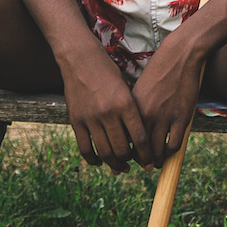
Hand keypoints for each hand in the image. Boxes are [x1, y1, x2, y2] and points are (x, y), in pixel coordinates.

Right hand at [61, 57, 149, 172]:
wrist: (80, 59)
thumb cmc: (108, 72)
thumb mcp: (127, 90)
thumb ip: (131, 113)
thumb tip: (137, 139)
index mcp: (126, 104)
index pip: (140, 138)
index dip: (146, 155)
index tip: (150, 163)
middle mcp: (109, 113)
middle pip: (122, 149)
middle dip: (131, 161)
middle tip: (135, 165)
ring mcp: (90, 118)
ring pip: (104, 152)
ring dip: (114, 164)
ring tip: (120, 166)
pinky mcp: (75, 121)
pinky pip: (85, 148)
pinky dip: (93, 159)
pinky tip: (99, 162)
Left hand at [130, 27, 209, 166]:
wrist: (179, 56)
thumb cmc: (159, 72)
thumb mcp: (140, 90)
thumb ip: (135, 110)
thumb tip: (132, 131)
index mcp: (132, 109)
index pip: (125, 140)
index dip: (127, 153)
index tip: (130, 157)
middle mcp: (145, 115)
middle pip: (139, 149)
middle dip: (141, 161)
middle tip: (145, 165)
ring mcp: (164, 117)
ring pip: (157, 151)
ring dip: (156, 160)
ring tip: (157, 162)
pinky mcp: (181, 117)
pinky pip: (173, 144)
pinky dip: (170, 152)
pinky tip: (170, 151)